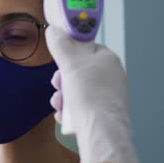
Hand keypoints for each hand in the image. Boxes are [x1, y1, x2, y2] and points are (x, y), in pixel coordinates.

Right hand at [45, 26, 143, 162]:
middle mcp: (110, 77)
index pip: (86, 47)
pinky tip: (65, 116)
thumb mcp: (71, 64)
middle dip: (62, 79)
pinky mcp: (100, 113)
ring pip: (75, 89)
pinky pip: (79, 105)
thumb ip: (61, 45)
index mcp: (108, 60)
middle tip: (58, 84)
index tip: (59, 58)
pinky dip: (69, 110)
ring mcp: (106, 96)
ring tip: (60, 104)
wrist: (100, 133)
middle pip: (77, 70)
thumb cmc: (91, 96)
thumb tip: (53, 29)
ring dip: (62, 96)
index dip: (69, 52)